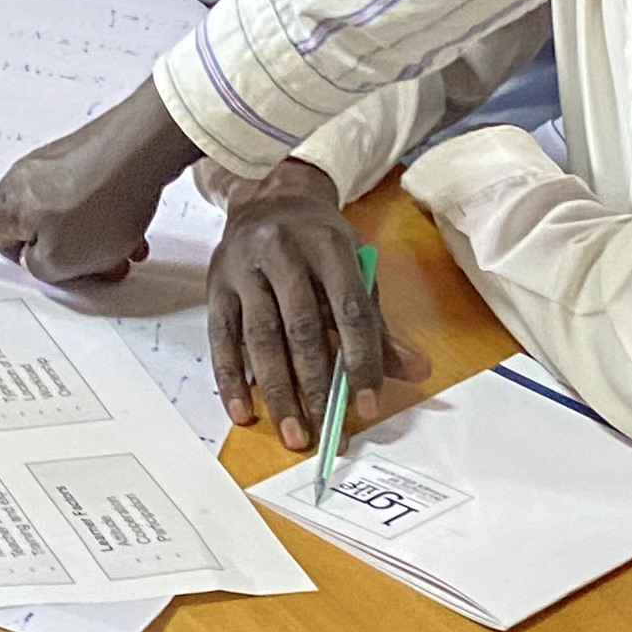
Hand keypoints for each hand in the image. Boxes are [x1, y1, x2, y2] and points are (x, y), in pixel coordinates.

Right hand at [0, 78, 200, 284]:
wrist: (149, 143)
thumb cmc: (105, 197)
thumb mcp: (64, 260)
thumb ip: (40, 269)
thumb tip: (42, 258)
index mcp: (2, 205)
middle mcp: (20, 182)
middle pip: (15, 237)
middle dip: (49, 262)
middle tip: (90, 269)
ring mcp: (53, 172)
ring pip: (58, 228)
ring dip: (88, 249)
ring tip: (123, 252)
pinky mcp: (84, 167)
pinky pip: (84, 211)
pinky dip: (104, 231)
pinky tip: (134, 237)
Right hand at [206, 170, 425, 449]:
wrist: (268, 198)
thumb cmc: (319, 242)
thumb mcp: (355, 270)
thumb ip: (378, 325)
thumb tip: (415, 371)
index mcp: (328, 246)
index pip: (348, 309)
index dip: (360, 359)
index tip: (368, 404)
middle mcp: (283, 251)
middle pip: (300, 328)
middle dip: (315, 386)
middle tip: (328, 433)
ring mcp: (244, 267)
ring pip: (260, 337)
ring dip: (277, 391)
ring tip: (293, 433)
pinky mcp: (216, 284)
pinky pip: (221, 338)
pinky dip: (231, 378)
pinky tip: (243, 411)